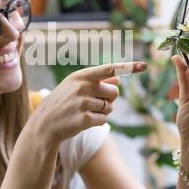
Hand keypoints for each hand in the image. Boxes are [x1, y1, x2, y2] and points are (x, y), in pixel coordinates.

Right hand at [28, 62, 146, 145]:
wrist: (45, 123)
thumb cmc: (63, 102)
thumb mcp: (76, 86)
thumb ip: (98, 81)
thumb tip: (119, 78)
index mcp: (81, 76)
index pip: (109, 69)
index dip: (127, 67)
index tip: (144, 65)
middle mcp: (82, 87)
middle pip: (114, 92)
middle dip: (109, 99)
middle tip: (94, 102)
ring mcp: (82, 103)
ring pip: (110, 107)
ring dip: (103, 111)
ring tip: (86, 112)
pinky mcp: (84, 119)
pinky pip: (104, 120)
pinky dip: (98, 122)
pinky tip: (85, 121)